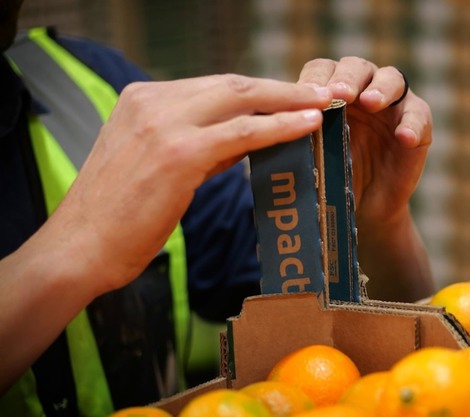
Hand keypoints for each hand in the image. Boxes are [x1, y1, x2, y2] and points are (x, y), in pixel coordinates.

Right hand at [40, 75, 332, 295]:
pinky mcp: (178, 152)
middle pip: (232, 84)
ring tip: (324, 104)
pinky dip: (280, 125)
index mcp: (141, 99)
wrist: (80, 248)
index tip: (289, 96)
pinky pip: (243, 131)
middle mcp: (151, 101)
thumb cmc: (118, 216)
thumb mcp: (154, 165)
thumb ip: (198, 144)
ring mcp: (163, 123)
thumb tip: (245, 138)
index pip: (212, 88)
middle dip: (282, 88)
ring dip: (289, 100)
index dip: (257, 91)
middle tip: (320, 92)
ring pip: (242, 99)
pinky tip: (307, 124)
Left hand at [297, 57, 431, 228]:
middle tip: (340, 94)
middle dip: (347, 78)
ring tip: (372, 102)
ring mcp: (393, 104)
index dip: (315, 79)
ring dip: (381, 88)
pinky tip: (403, 137)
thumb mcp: (315, 156)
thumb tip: (279, 126)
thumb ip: (303, 137)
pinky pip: (419, 116)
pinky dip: (412, 124)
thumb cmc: (334, 176)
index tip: (307, 95)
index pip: (322, 70)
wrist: (365, 207)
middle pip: (357, 67)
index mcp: (332, 91)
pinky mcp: (418, 124)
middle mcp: (363, 89)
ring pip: (392, 79)